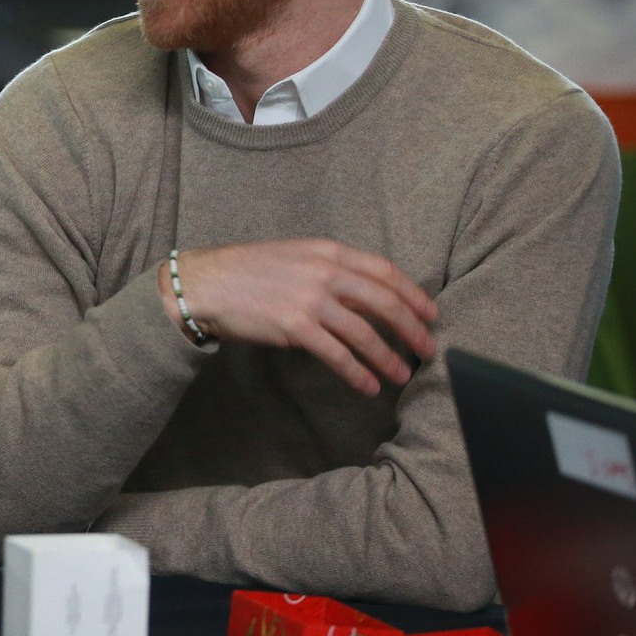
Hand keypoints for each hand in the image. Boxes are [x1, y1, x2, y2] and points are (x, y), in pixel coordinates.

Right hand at [157, 240, 437, 395]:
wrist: (206, 283)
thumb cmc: (246, 271)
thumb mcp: (293, 256)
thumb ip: (327, 268)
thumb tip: (361, 292)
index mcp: (327, 250)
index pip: (384, 271)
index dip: (413, 294)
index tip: (430, 313)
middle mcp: (324, 272)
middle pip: (384, 302)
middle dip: (412, 329)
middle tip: (427, 349)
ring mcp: (310, 299)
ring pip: (365, 333)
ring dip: (388, 357)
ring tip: (402, 374)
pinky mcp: (294, 326)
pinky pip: (337, 354)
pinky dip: (357, 372)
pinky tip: (367, 385)